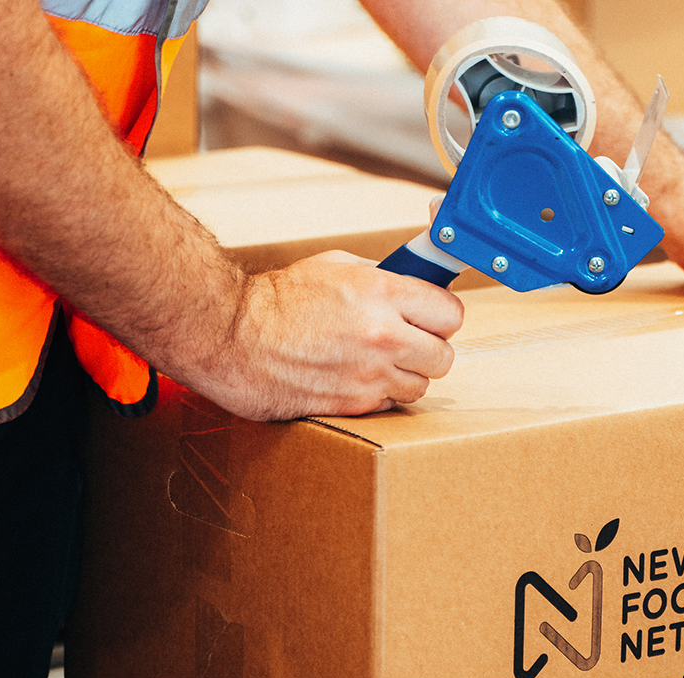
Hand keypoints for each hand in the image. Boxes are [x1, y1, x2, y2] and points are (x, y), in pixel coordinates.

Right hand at [172, 251, 464, 421]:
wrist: (232, 338)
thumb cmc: (277, 300)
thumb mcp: (336, 266)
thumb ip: (384, 277)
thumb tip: (415, 282)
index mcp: (382, 293)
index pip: (451, 313)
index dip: (440, 315)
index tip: (429, 316)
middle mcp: (383, 336)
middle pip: (444, 355)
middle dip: (428, 348)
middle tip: (406, 341)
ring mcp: (370, 375)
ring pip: (421, 385)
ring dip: (406, 375)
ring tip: (377, 361)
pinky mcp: (353, 405)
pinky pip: (391, 404)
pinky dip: (381, 394)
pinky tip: (357, 378)